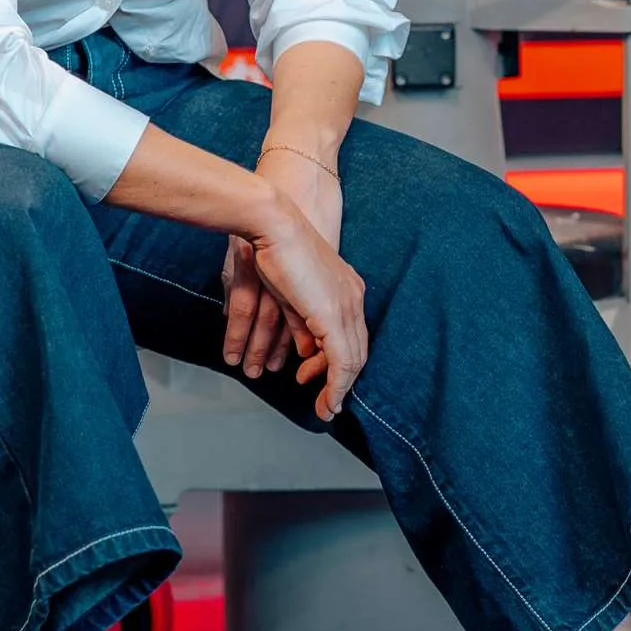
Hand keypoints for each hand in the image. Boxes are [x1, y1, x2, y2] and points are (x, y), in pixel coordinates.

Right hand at [223, 170, 364, 422]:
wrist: (273, 222)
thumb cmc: (275, 248)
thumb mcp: (291, 292)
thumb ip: (302, 320)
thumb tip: (307, 350)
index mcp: (346, 288)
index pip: (352, 334)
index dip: (337, 361)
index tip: (314, 376)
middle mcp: (353, 297)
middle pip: (357, 350)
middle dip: (340, 382)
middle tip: (324, 402)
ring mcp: (347, 305)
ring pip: (352, 359)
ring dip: (337, 389)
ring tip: (325, 408)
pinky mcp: (334, 315)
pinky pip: (342, 361)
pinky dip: (336, 385)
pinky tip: (327, 399)